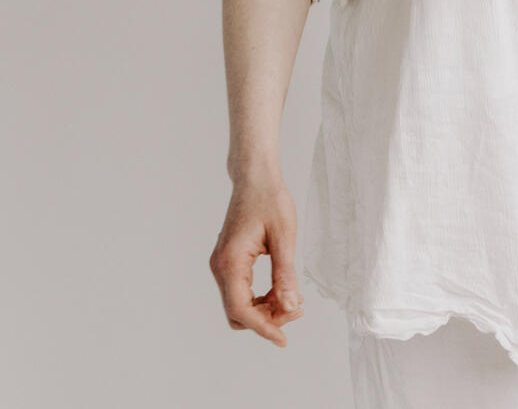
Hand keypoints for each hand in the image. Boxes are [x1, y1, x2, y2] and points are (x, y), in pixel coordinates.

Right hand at [209, 174, 305, 345]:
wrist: (255, 177)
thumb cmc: (270, 200)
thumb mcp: (284, 237)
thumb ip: (285, 274)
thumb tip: (289, 306)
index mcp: (230, 262)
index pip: (241, 310)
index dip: (262, 328)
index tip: (283, 340)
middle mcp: (220, 266)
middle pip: (238, 312)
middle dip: (266, 318)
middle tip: (297, 308)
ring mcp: (222, 264)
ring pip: (239, 304)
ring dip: (264, 309)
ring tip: (292, 299)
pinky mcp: (228, 261)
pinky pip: (241, 291)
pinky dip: (260, 297)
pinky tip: (281, 290)